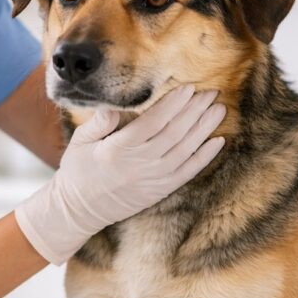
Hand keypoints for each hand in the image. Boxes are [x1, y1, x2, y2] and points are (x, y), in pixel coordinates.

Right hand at [14, 85, 226, 264]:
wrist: (80, 209)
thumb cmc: (78, 169)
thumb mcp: (79, 141)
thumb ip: (98, 122)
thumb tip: (113, 104)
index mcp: (117, 149)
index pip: (152, 123)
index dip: (172, 105)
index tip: (188, 88)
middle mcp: (138, 165)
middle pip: (174, 134)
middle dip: (194, 111)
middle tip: (211, 93)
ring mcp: (152, 180)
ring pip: (185, 151)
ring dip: (204, 129)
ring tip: (218, 110)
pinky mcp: (160, 191)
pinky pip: (188, 172)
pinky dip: (205, 157)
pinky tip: (218, 141)